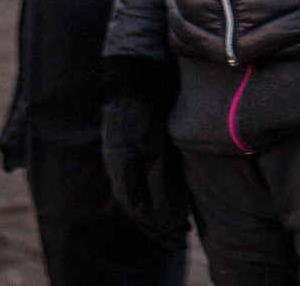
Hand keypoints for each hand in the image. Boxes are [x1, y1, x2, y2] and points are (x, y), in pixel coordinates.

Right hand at [101, 63, 189, 250]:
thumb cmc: (146, 101)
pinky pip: (140, 174)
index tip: (182, 237)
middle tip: (181, 237)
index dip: (159, 226)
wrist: (137, 61)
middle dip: (157, 224)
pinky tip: (168, 191)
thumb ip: (161, 180)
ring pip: (137, 190)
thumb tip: (171, 218)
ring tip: (177, 221)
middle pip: (136, 203)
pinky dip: (155, 189)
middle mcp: (118, 159)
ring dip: (156, 209)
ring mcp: (123, 146)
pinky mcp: (133, 135)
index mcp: (120, 164)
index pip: (137, 208)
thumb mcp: (155, 143)